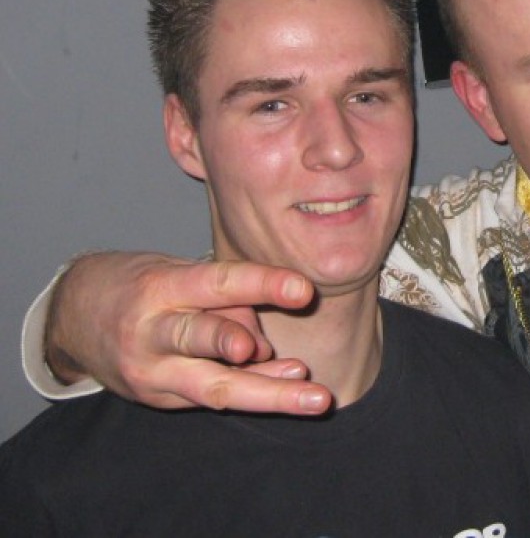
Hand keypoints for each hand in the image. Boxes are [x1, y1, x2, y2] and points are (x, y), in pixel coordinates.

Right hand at [46, 252, 331, 413]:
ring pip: (214, 388)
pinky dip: (254, 390)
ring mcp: (152, 373)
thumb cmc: (140, 284)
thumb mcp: (175, 272)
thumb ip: (222, 298)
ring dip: (268, 393)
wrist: (74, 317)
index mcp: (160, 287)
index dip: (262, 285)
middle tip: (298, 364)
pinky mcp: (158, 399)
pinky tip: (288, 386)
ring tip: (313, 397)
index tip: (303, 290)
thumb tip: (264, 344)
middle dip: (249, 352)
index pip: (218, 283)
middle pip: (204, 342)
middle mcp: (151, 333)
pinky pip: (213, 397)